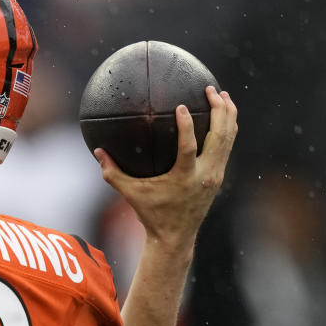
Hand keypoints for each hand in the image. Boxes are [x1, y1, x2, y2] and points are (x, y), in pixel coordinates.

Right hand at [94, 86, 237, 249]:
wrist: (175, 236)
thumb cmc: (150, 214)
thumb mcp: (130, 194)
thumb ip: (113, 173)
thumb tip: (98, 151)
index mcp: (184, 178)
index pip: (189, 147)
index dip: (186, 126)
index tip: (181, 106)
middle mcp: (205, 175)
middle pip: (220, 137)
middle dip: (219, 110)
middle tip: (211, 90)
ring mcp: (215, 175)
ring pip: (228, 139)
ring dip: (228, 115)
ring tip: (222, 95)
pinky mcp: (219, 175)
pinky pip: (227, 146)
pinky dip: (227, 128)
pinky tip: (222, 115)